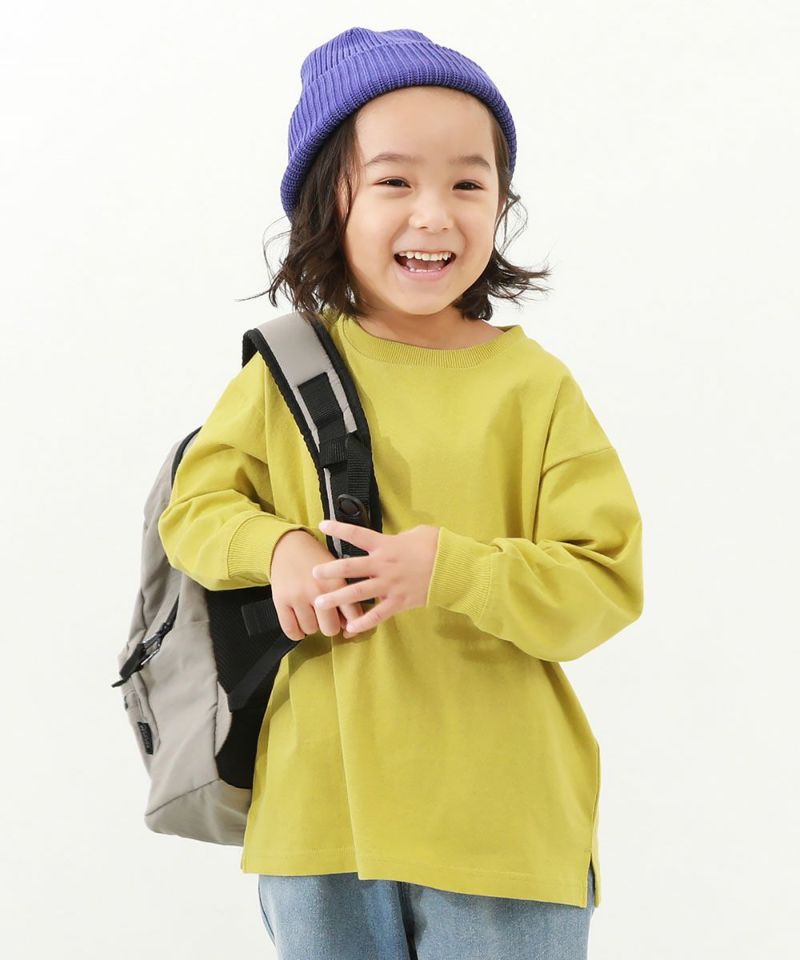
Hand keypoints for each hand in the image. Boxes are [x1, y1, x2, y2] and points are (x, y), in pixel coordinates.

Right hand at [270, 529, 365, 641]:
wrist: (289, 545)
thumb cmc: (317, 560)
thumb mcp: (338, 572)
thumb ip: (346, 597)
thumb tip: (350, 627)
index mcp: (337, 582)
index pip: (352, 618)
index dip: (352, 627)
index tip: (348, 628)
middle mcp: (318, 591)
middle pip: (330, 629)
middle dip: (329, 625)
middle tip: (325, 617)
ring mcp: (298, 596)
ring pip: (310, 630)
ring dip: (312, 626)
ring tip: (310, 613)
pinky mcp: (280, 601)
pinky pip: (291, 630)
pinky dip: (296, 632)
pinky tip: (299, 623)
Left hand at [311, 520, 440, 635]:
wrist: (454, 569)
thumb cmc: (437, 546)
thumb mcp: (417, 533)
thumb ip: (399, 538)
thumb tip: (393, 541)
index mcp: (386, 545)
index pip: (357, 534)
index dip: (339, 528)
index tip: (323, 524)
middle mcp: (383, 565)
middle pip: (349, 567)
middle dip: (329, 570)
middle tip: (313, 573)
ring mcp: (389, 585)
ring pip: (357, 593)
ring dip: (337, 598)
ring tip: (319, 603)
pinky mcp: (398, 602)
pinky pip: (377, 614)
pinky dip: (363, 622)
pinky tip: (350, 628)